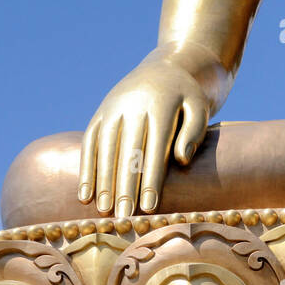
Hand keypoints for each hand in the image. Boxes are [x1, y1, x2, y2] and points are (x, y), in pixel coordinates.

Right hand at [77, 49, 212, 217]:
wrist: (167, 66)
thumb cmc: (188, 97)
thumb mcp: (200, 107)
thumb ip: (194, 131)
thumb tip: (182, 160)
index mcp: (160, 105)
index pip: (155, 147)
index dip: (150, 178)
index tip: (149, 206)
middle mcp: (133, 106)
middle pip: (127, 152)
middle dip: (125, 187)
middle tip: (124, 218)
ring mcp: (113, 109)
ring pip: (105, 149)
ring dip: (103, 182)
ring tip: (104, 211)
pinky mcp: (100, 114)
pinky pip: (89, 143)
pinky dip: (86, 170)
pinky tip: (85, 195)